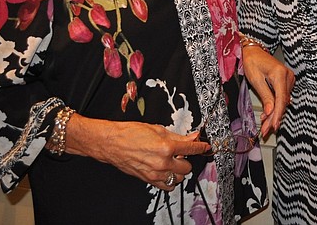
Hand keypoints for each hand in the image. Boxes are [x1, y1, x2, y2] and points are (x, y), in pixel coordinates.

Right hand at [64, 115, 210, 190]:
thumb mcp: (158, 130)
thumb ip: (178, 136)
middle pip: (187, 167)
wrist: (112, 143)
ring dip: (179, 170)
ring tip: (173, 162)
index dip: (200, 147)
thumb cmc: (131, 133)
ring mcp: (155, 173)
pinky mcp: (149, 180)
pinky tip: (166, 171)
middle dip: (186, 159)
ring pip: (179, 178)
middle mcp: (162, 162)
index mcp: (166, 147)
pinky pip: (167, 186)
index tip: (204, 146)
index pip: (192, 149)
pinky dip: (170, 180)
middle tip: (181, 152)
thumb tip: (193, 137)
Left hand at [241, 45, 294, 137]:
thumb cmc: (253, 62)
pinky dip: (275, 106)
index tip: (273, 126)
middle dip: (274, 118)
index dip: (277, 115)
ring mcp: (289, 79)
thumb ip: (265, 96)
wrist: (254, 51)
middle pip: (282, 102)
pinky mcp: (286, 81)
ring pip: (283, 102)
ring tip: (265, 125)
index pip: (281, 99)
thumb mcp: (255, 79)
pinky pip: (282, 97)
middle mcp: (288, 76)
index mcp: (280, 74)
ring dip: (274, 113)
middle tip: (266, 130)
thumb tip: (270, 112)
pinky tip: (268, 115)